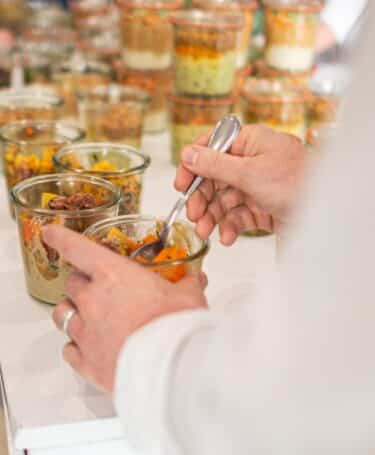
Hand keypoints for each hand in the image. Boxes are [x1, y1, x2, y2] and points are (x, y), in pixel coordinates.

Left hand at [43, 225, 207, 393]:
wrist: (171, 367)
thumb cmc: (176, 325)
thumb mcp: (188, 297)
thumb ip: (188, 284)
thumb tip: (195, 278)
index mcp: (113, 275)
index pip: (77, 248)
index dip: (61, 237)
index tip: (51, 233)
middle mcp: (92, 300)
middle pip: (71, 282)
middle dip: (81, 282)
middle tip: (96, 287)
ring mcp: (85, 332)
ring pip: (62, 314)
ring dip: (72, 310)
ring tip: (87, 315)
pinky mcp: (86, 362)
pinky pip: (69, 350)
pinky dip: (76, 345)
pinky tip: (89, 346)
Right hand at [175, 125, 306, 244]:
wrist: (326, 212)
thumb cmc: (297, 183)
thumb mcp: (250, 172)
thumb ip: (214, 165)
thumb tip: (187, 154)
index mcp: (249, 143)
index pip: (212, 148)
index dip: (193, 166)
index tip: (181, 184)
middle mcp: (251, 162)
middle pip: (214, 178)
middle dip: (202, 199)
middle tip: (193, 216)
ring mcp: (256, 186)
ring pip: (224, 200)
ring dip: (212, 217)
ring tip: (205, 232)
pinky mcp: (261, 207)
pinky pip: (237, 215)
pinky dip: (230, 227)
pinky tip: (227, 237)